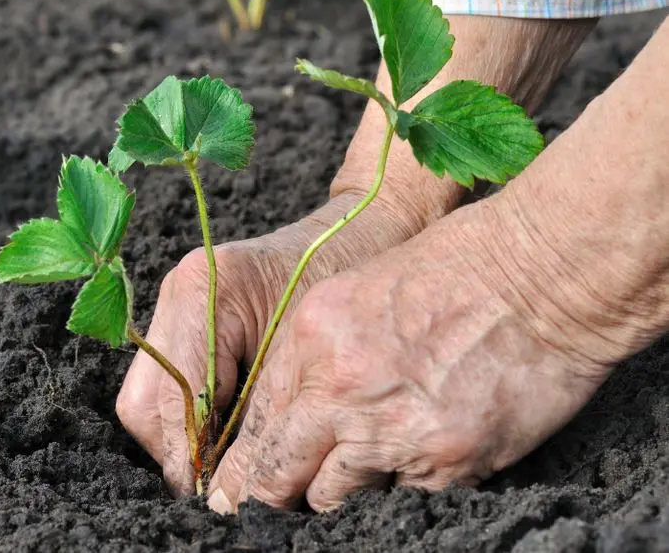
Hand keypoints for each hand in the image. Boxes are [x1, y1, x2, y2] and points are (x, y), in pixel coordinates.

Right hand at [115, 188, 456, 495]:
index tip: (218, 490)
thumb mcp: (305, 352)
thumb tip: (231, 480)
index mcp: (206, 290)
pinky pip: (169, 381)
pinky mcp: (190, 314)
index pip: (173, 398)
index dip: (193, 455)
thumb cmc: (344, 280)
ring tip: (227, 463)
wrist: (357, 231)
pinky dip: (192, 415)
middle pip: (146, 404)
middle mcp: (180, 292)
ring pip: (150, 398)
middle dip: (181, 454)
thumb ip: (260, 411)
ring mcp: (179, 301)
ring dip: (183, 439)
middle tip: (222, 485)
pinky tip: (228, 429)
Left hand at [207, 176, 665, 512]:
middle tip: (275, 507)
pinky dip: (402, 484)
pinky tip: (420, 449)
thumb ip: (322, 354)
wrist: (538, 273)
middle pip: (281, 475)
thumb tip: (299, 413)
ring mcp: (393, 431)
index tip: (238, 489)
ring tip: (366, 461)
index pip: (257, 425)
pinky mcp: (446, 462)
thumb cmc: (455, 268)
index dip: (244, 466)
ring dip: (343, 489)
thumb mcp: (364, 292)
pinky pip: (401, 497)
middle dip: (276, 494)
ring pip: (337, 498)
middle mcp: (342, 389)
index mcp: (313, 337)